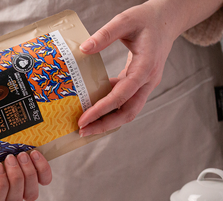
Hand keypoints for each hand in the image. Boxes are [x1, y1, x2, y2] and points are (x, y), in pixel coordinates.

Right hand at [0, 150, 51, 200]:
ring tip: (22, 155)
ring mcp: (24, 192)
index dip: (0, 185)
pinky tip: (34, 154)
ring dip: (28, 173)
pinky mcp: (37, 181)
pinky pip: (44, 180)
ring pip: (31, 193)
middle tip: (10, 158)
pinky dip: (42, 168)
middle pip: (15, 199)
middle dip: (14, 176)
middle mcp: (8, 199)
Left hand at [77, 1, 178, 135]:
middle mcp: (148, 81)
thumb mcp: (125, 20)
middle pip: (128, 113)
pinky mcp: (140, 85)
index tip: (83, 119)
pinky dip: (110, 110)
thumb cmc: (148, 19)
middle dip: (104, 125)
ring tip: (86, 127)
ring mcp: (145, 85)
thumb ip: (105, 34)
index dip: (101, 109)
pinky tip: (93, 110)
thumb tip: (84, 49)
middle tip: (82, 131)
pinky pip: (125, 103)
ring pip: (128, 112)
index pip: (122, 96)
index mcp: (146, 67)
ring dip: (107, 122)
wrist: (168, 20)